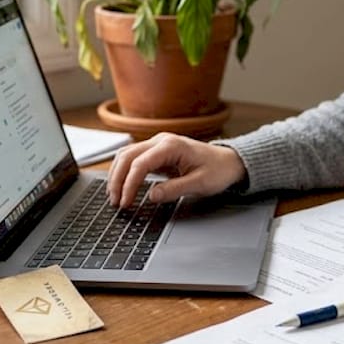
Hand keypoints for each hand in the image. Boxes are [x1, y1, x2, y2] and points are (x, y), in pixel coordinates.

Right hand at [106, 132, 246, 207]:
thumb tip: (151, 196)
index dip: (129, 184)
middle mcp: (161, 141)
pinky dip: (124, 172)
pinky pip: (133, 159)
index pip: (140, 163)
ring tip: (115, 197)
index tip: (126, 202)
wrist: (228, 161)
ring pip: (126, 155)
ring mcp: (157, 144)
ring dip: (117, 175)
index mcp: (171, 146)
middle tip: (115, 202)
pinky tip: (121, 186)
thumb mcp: (200, 184)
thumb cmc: (217, 170)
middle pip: (127, 156)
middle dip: (117, 180)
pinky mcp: (156, 152)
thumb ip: (175, 189)